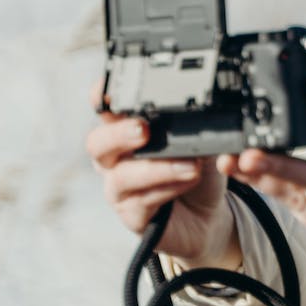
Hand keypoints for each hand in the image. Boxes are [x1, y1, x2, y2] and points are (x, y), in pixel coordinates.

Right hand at [86, 81, 239, 268]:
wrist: (208, 215)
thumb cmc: (197, 170)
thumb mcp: (202, 139)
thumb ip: (194, 123)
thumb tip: (204, 109)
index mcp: (126, 132)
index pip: (107, 111)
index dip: (102, 98)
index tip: (109, 90)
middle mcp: (115, 159)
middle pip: (97, 143)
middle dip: (118, 134)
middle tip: (143, 129)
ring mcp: (120, 188)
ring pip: (121, 176)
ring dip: (157, 167)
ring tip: (191, 163)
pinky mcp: (132, 215)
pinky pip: (141, 202)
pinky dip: (168, 188)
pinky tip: (189, 180)